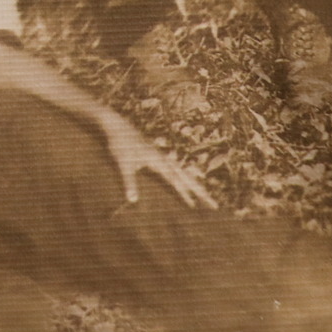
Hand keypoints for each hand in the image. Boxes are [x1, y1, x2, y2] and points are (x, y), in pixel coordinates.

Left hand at [98, 113, 217, 209]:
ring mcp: (161, 156)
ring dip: (194, 184)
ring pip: (183, 173)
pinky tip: (187, 178)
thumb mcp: (124, 165)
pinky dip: (184, 176)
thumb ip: (129, 182)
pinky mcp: (156, 154)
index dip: (185, 193)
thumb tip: (133, 200)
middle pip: (186, 177)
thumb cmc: (120, 144)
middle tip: (214, 204)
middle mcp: (164, 159)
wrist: (117, 125)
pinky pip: (176, 168)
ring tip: (205, 195)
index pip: (176, 181)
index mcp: (159, 162)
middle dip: (199, 191)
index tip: (195, 206)